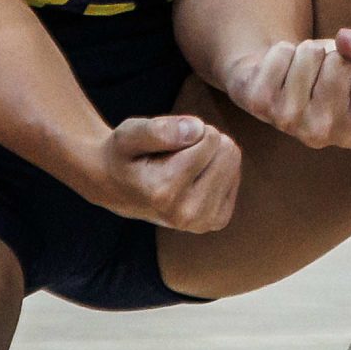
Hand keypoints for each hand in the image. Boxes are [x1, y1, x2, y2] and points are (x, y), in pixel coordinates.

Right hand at [84, 115, 240, 232]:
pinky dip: (216, 170)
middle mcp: (186, 213)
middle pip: (226, 151)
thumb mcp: (128, 135)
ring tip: (180, 165)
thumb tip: (197, 129)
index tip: (166, 141)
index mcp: (164, 192)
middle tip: (174, 152)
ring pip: (233, 162)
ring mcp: (204, 221)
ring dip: (209, 156)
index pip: (209, 138)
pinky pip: (234, 177)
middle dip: (203, 142)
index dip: (188, 130)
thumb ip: (157, 130)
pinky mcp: (216, 220)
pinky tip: (192, 176)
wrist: (116, 186)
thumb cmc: (122, 155)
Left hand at [225, 30, 350, 149]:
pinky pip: (282, 52)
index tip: (346, 78)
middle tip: (318, 73)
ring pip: (310, 53)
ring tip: (299, 71)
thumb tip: (345, 39)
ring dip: (306, 52)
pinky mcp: (260, 101)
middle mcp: (322, 134)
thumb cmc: (322, 72)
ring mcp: (288, 121)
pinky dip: (281, 51)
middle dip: (331, 56)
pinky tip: (278, 71)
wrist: (271, 78)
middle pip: (340, 63)